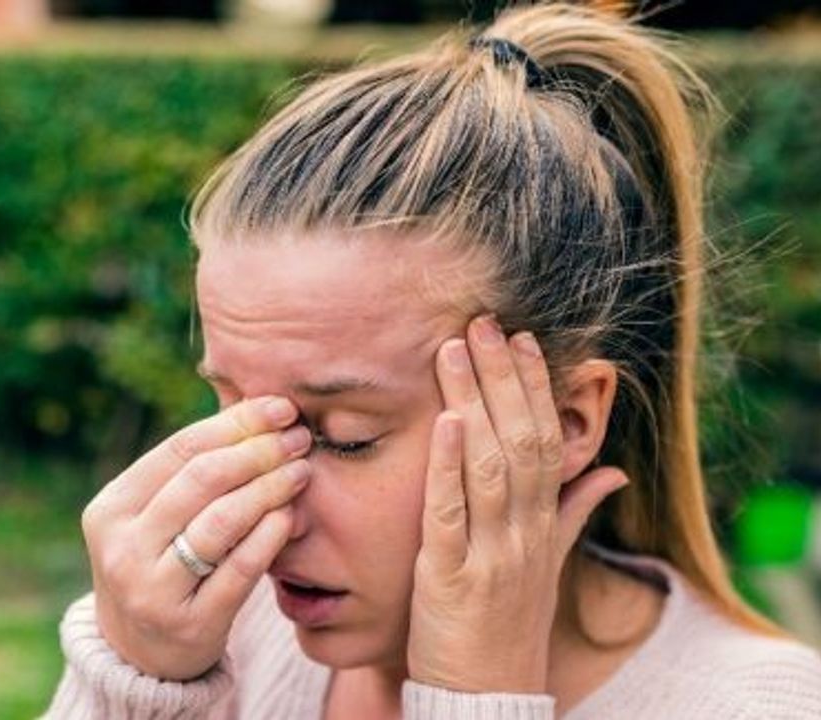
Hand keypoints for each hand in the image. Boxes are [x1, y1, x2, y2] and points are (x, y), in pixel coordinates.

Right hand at [80, 396, 312, 680]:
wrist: (139, 656)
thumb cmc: (157, 567)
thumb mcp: (151, 520)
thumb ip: (188, 473)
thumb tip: (258, 411)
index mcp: (111, 510)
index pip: (179, 450)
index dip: (234, 424)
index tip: (280, 407)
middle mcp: (123, 548)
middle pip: (202, 480)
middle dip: (258, 451)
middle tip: (298, 438)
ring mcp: (153, 590)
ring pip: (221, 522)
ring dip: (269, 489)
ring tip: (300, 472)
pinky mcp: (189, 625)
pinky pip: (239, 570)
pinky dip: (270, 536)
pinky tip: (290, 516)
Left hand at [406, 314, 628, 693]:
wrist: (488, 697)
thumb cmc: (508, 625)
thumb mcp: (548, 565)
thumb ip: (575, 514)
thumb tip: (613, 473)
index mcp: (545, 526)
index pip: (547, 442)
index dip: (535, 388)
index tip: (520, 340)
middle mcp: (526, 534)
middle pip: (521, 441)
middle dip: (502, 379)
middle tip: (481, 323)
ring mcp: (491, 554)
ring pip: (490, 467)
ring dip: (473, 403)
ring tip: (455, 351)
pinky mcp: (450, 577)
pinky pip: (451, 514)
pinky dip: (449, 467)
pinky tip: (444, 423)